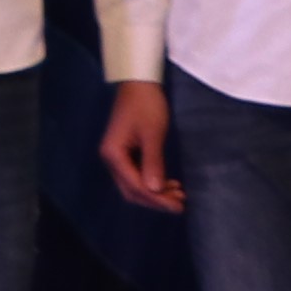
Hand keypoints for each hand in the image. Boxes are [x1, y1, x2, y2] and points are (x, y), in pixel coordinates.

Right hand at [101, 78, 183, 212]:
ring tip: (179, 194)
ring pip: (134, 184)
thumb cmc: (146, 106)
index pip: (135, 185)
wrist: (139, 84)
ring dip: (155, 192)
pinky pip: (136, 175)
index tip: (178, 206)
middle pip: (131, 190)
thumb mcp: (152, 134)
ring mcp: (116, 156)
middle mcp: (111, 159)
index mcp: (113, 154)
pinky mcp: (125, 152)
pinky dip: (152, 182)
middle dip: (155, 199)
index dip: (157, 198)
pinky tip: (169, 182)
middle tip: (180, 203)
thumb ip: (152, 162)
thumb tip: (154, 189)